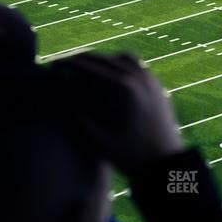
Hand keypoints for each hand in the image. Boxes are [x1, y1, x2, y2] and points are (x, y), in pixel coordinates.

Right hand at [55, 52, 185, 171]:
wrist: (168, 163)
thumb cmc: (134, 158)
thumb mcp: (101, 145)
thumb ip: (79, 123)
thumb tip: (60, 102)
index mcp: (124, 90)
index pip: (90, 68)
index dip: (68, 64)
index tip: (53, 65)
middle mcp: (139, 78)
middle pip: (104, 58)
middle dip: (81, 59)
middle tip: (63, 63)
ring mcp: (151, 79)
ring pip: (122, 57)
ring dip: (102, 59)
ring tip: (85, 68)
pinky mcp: (158, 85)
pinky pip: (136, 65)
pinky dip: (119, 64)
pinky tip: (109, 75)